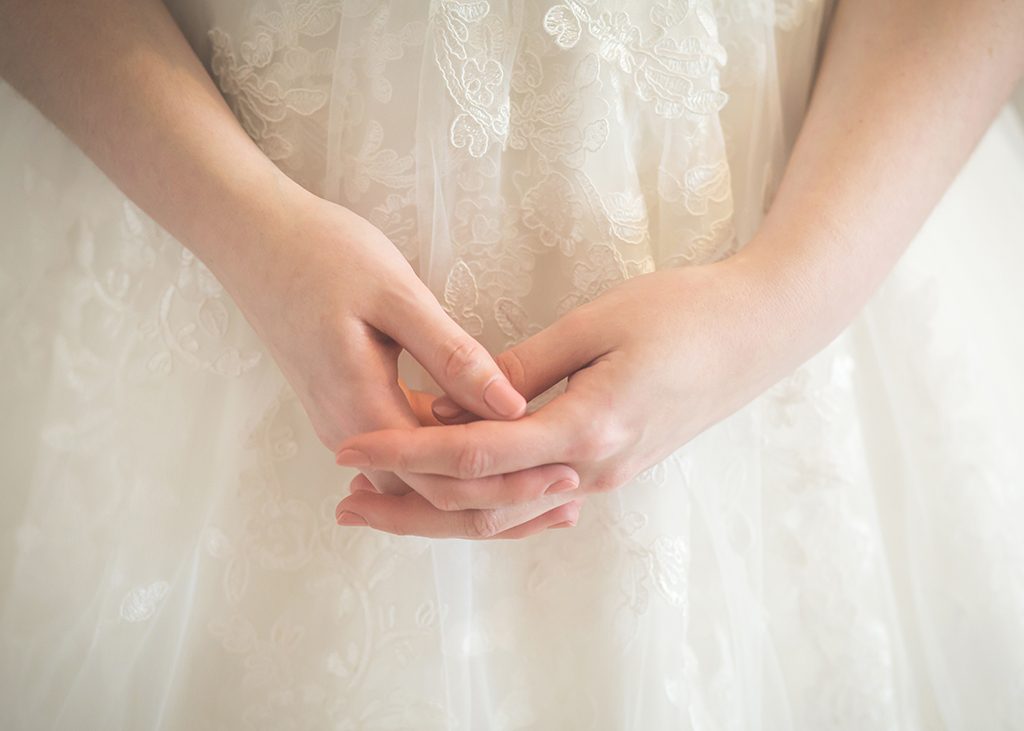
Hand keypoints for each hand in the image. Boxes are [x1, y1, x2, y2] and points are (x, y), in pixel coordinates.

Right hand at [218, 182, 569, 500]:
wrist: (250, 237)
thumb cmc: (321, 253)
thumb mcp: (394, 295)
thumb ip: (451, 355)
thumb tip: (512, 406)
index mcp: (363, 407)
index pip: (443, 478)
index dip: (508, 486)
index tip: (567, 477)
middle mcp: (349, 430)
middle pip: (431, 494)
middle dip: (500, 501)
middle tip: (568, 498)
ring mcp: (343, 421)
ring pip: (417, 480)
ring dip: (477, 488)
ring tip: (544, 481)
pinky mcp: (346, 405)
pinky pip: (404, 453)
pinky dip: (451, 459)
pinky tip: (493, 448)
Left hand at [334, 258, 799, 536]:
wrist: (764, 330)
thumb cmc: (687, 312)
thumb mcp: (597, 322)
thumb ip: (524, 364)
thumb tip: (460, 396)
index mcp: (586, 428)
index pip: (473, 456)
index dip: (404, 452)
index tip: (346, 447)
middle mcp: (594, 467)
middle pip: (482, 507)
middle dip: (409, 506)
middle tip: (346, 500)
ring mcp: (608, 473)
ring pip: (508, 513)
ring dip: (443, 510)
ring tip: (384, 501)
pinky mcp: (615, 464)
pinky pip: (537, 499)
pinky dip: (488, 501)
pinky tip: (456, 492)